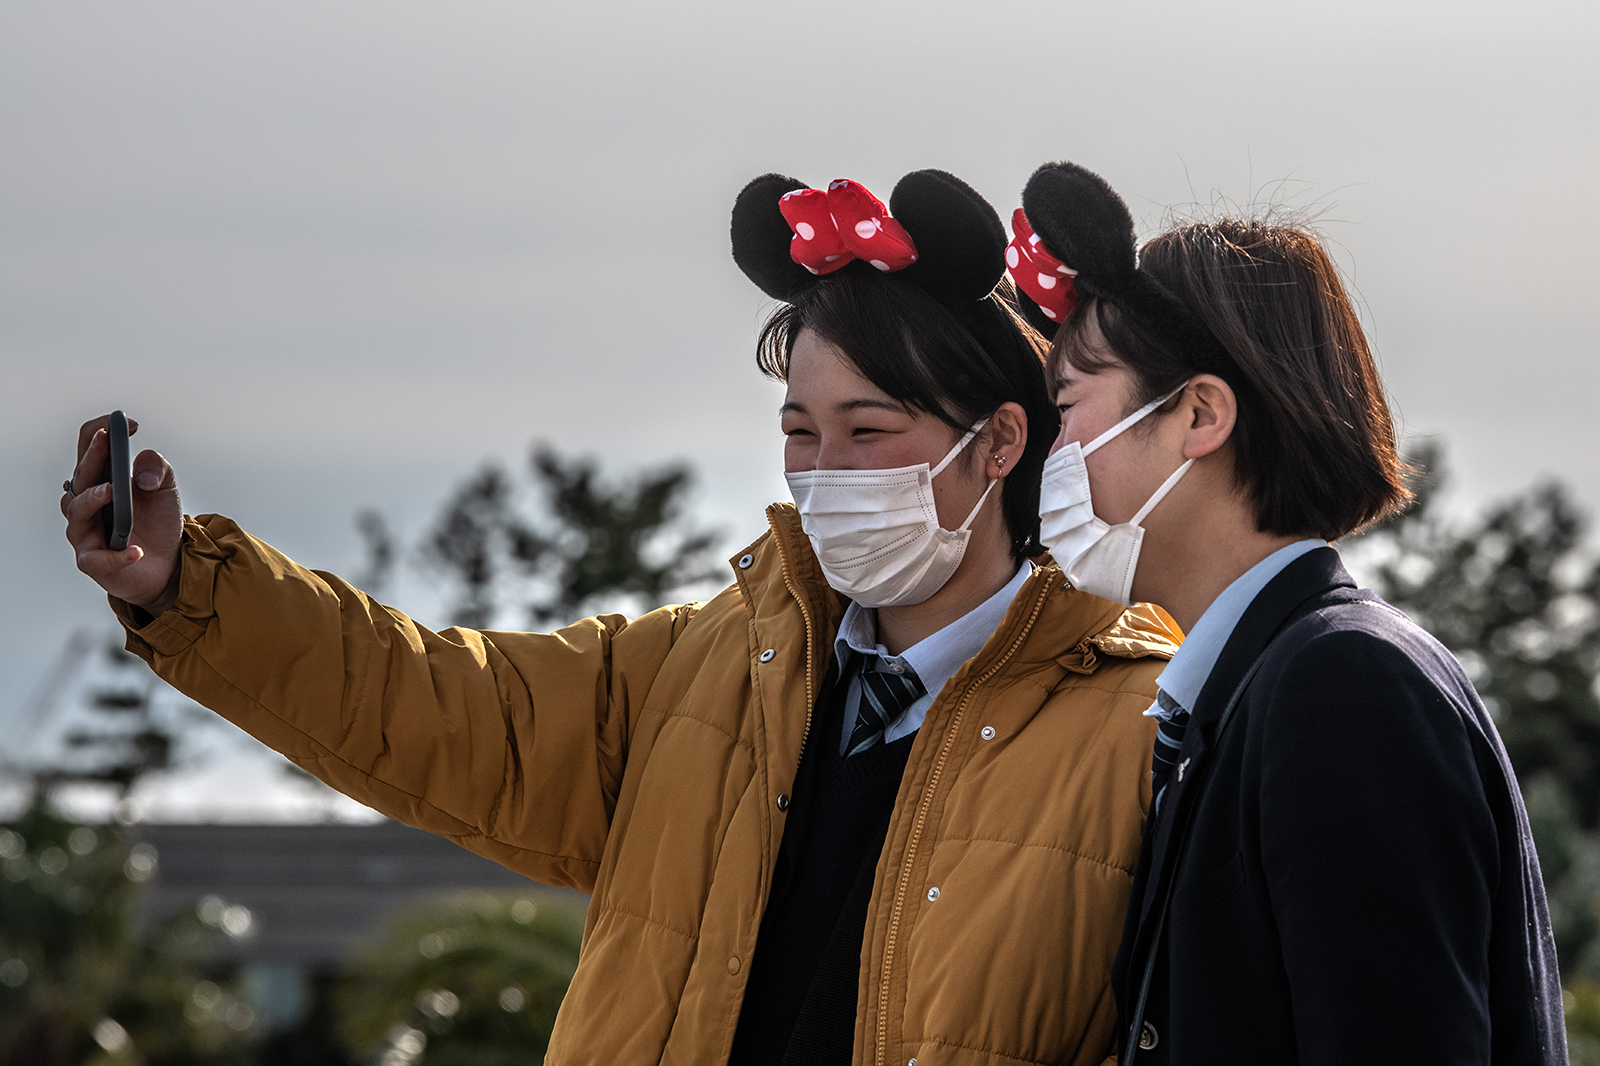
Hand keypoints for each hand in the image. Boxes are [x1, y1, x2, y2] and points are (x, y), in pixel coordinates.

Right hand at [63, 414, 183, 613]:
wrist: (169, 563)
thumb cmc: (158, 522)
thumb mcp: (166, 489)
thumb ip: (157, 469)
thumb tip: (140, 475)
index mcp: (99, 480)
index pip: (89, 449)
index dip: (102, 431)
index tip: (129, 423)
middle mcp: (85, 503)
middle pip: (81, 476)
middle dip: (93, 457)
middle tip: (107, 440)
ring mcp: (85, 533)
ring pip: (77, 512)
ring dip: (92, 499)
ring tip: (112, 490)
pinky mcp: (94, 562)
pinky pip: (97, 558)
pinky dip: (117, 554)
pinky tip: (137, 550)